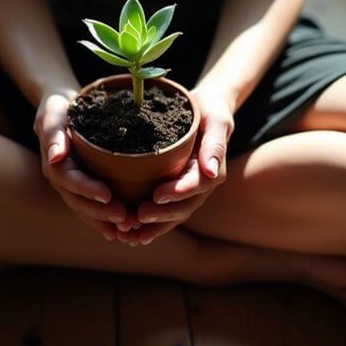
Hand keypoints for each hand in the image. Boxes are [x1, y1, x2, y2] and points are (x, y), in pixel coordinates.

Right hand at [35, 86, 127, 240]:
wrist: (63, 110)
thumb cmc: (59, 108)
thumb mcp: (53, 112)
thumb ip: (53, 132)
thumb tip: (55, 156)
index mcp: (54, 163)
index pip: (69, 181)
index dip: (87, 190)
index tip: (108, 196)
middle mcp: (62, 180)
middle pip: (79, 201)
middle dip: (101, 213)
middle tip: (126, 219)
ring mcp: (72, 187)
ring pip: (86, 210)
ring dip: (106, 222)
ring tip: (128, 231)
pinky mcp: (84, 188)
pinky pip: (94, 207)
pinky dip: (108, 219)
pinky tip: (126, 230)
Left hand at [125, 84, 235, 245]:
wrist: (206, 109)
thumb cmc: (211, 110)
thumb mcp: (216, 120)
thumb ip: (215, 144)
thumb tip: (212, 172)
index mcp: (212, 169)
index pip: (196, 185)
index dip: (177, 192)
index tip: (156, 195)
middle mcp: (201, 184)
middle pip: (184, 206)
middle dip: (161, 214)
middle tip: (137, 217)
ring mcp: (188, 190)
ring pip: (173, 215)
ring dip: (153, 227)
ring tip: (130, 235)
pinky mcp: (175, 190)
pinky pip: (164, 210)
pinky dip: (149, 225)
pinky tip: (130, 233)